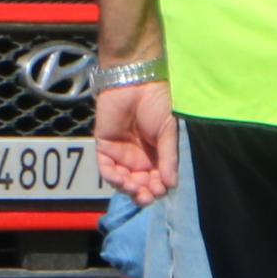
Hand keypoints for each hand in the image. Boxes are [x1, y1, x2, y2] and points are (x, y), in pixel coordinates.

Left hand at [95, 77, 177, 200]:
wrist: (136, 82)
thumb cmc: (158, 103)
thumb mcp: (169, 132)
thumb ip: (168, 158)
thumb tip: (171, 185)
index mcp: (157, 155)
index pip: (157, 181)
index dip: (158, 189)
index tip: (161, 189)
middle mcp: (139, 158)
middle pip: (140, 185)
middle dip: (143, 193)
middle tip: (147, 195)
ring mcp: (121, 154)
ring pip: (123, 181)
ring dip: (128, 188)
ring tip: (134, 188)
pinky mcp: (105, 147)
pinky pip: (106, 169)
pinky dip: (112, 177)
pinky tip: (121, 179)